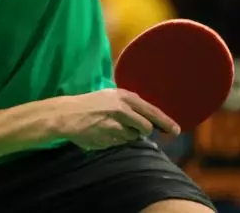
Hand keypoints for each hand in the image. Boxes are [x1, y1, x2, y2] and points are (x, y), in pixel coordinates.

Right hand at [52, 89, 179, 150]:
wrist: (64, 114)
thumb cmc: (86, 105)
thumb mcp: (108, 98)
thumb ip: (127, 106)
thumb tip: (148, 120)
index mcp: (123, 96)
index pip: (151, 110)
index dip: (165, 121)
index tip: (175, 130)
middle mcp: (122, 108)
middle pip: (146, 126)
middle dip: (144, 130)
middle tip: (146, 134)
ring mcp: (116, 123)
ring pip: (133, 135)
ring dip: (126, 135)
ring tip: (110, 128)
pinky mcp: (109, 136)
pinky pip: (120, 142)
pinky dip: (115, 140)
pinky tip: (102, 133)